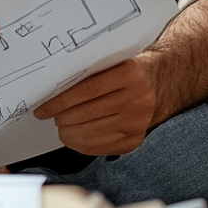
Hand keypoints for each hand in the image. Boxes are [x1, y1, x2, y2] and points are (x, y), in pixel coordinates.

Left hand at [33, 58, 156, 155]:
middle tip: (50, 116)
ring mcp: (138, 122)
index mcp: (130, 73)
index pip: (86, 91)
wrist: (163, 82)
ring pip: (92, 132)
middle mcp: (137, 98)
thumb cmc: (132, 69)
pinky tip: (74, 138)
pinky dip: (82, 145)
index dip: (60, 102)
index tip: (44, 108)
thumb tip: (56, 88)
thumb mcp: (116, 60)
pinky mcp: (136, 139)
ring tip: (61, 127)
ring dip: (69, 133)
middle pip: (87, 113)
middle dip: (62, 118)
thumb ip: (92, 71)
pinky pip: (102, 147)